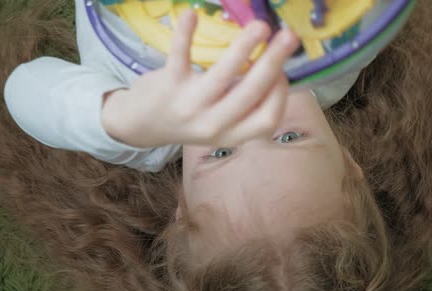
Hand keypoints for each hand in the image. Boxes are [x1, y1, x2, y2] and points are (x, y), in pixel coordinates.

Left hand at [101, 9, 298, 147]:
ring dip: (244, 47)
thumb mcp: (222, 123)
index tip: (282, 71)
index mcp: (231, 134)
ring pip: (223, 74)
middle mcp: (213, 125)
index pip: (267, 119)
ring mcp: (190, 106)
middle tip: (289, 36)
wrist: (142, 125)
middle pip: (251, 93)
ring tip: (261, 25)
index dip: (280, 94)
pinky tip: (192, 13)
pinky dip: (185, 34)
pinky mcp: (168, 85)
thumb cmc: (193, 116)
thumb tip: (276, 68)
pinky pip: (181, 56)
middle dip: (274, 62)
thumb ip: (245, 104)